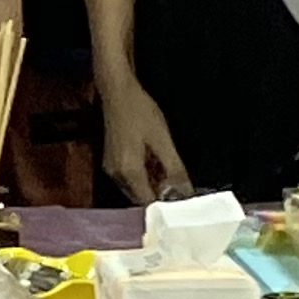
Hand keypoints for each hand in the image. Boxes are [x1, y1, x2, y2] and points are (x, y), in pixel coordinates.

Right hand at [98, 77, 190, 202]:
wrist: (117, 91)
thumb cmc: (140, 111)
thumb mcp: (162, 140)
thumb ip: (175, 169)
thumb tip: (187, 193)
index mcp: (128, 172)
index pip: (148, 202)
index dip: (166, 207)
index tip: (182, 207)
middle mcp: (116, 175)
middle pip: (140, 198)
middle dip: (160, 197)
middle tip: (181, 192)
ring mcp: (111, 168)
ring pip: (135, 189)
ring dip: (153, 187)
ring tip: (172, 179)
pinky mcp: (111, 161)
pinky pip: (130, 178)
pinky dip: (144, 178)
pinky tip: (157, 168)